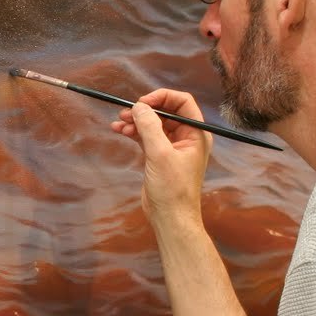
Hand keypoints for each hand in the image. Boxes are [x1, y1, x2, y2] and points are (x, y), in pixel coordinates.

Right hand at [110, 89, 211, 223]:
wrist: (170, 218)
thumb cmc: (173, 189)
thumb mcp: (160, 154)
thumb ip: (150, 127)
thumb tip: (139, 106)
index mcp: (196, 134)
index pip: (182, 102)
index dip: (162, 97)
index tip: (142, 102)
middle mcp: (186, 138)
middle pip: (165, 111)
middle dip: (145, 109)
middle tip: (126, 112)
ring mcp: (172, 147)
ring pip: (153, 124)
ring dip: (137, 120)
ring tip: (119, 122)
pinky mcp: (159, 157)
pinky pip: (146, 136)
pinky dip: (134, 132)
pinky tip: (119, 130)